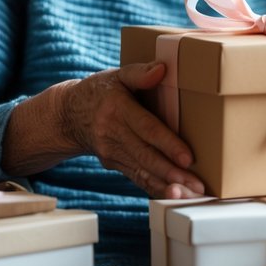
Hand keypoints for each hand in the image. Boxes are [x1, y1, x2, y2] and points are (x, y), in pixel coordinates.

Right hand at [53, 62, 205, 198]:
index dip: (167, 144)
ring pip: (142, 172)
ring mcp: (112, 152)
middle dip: (172, 173)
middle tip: (197, 186)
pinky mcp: (114, 164)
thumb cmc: (100, 91)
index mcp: (117, 109)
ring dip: (167, 186)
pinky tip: (174, 195)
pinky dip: (155, 188)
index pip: (146, 128)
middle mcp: (112, 133)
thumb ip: (139, 72)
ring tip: (190, 196)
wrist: (68, 115)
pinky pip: (136, 178)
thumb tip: (163, 69)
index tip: (188, 158)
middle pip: (146, 156)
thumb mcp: (117, 75)